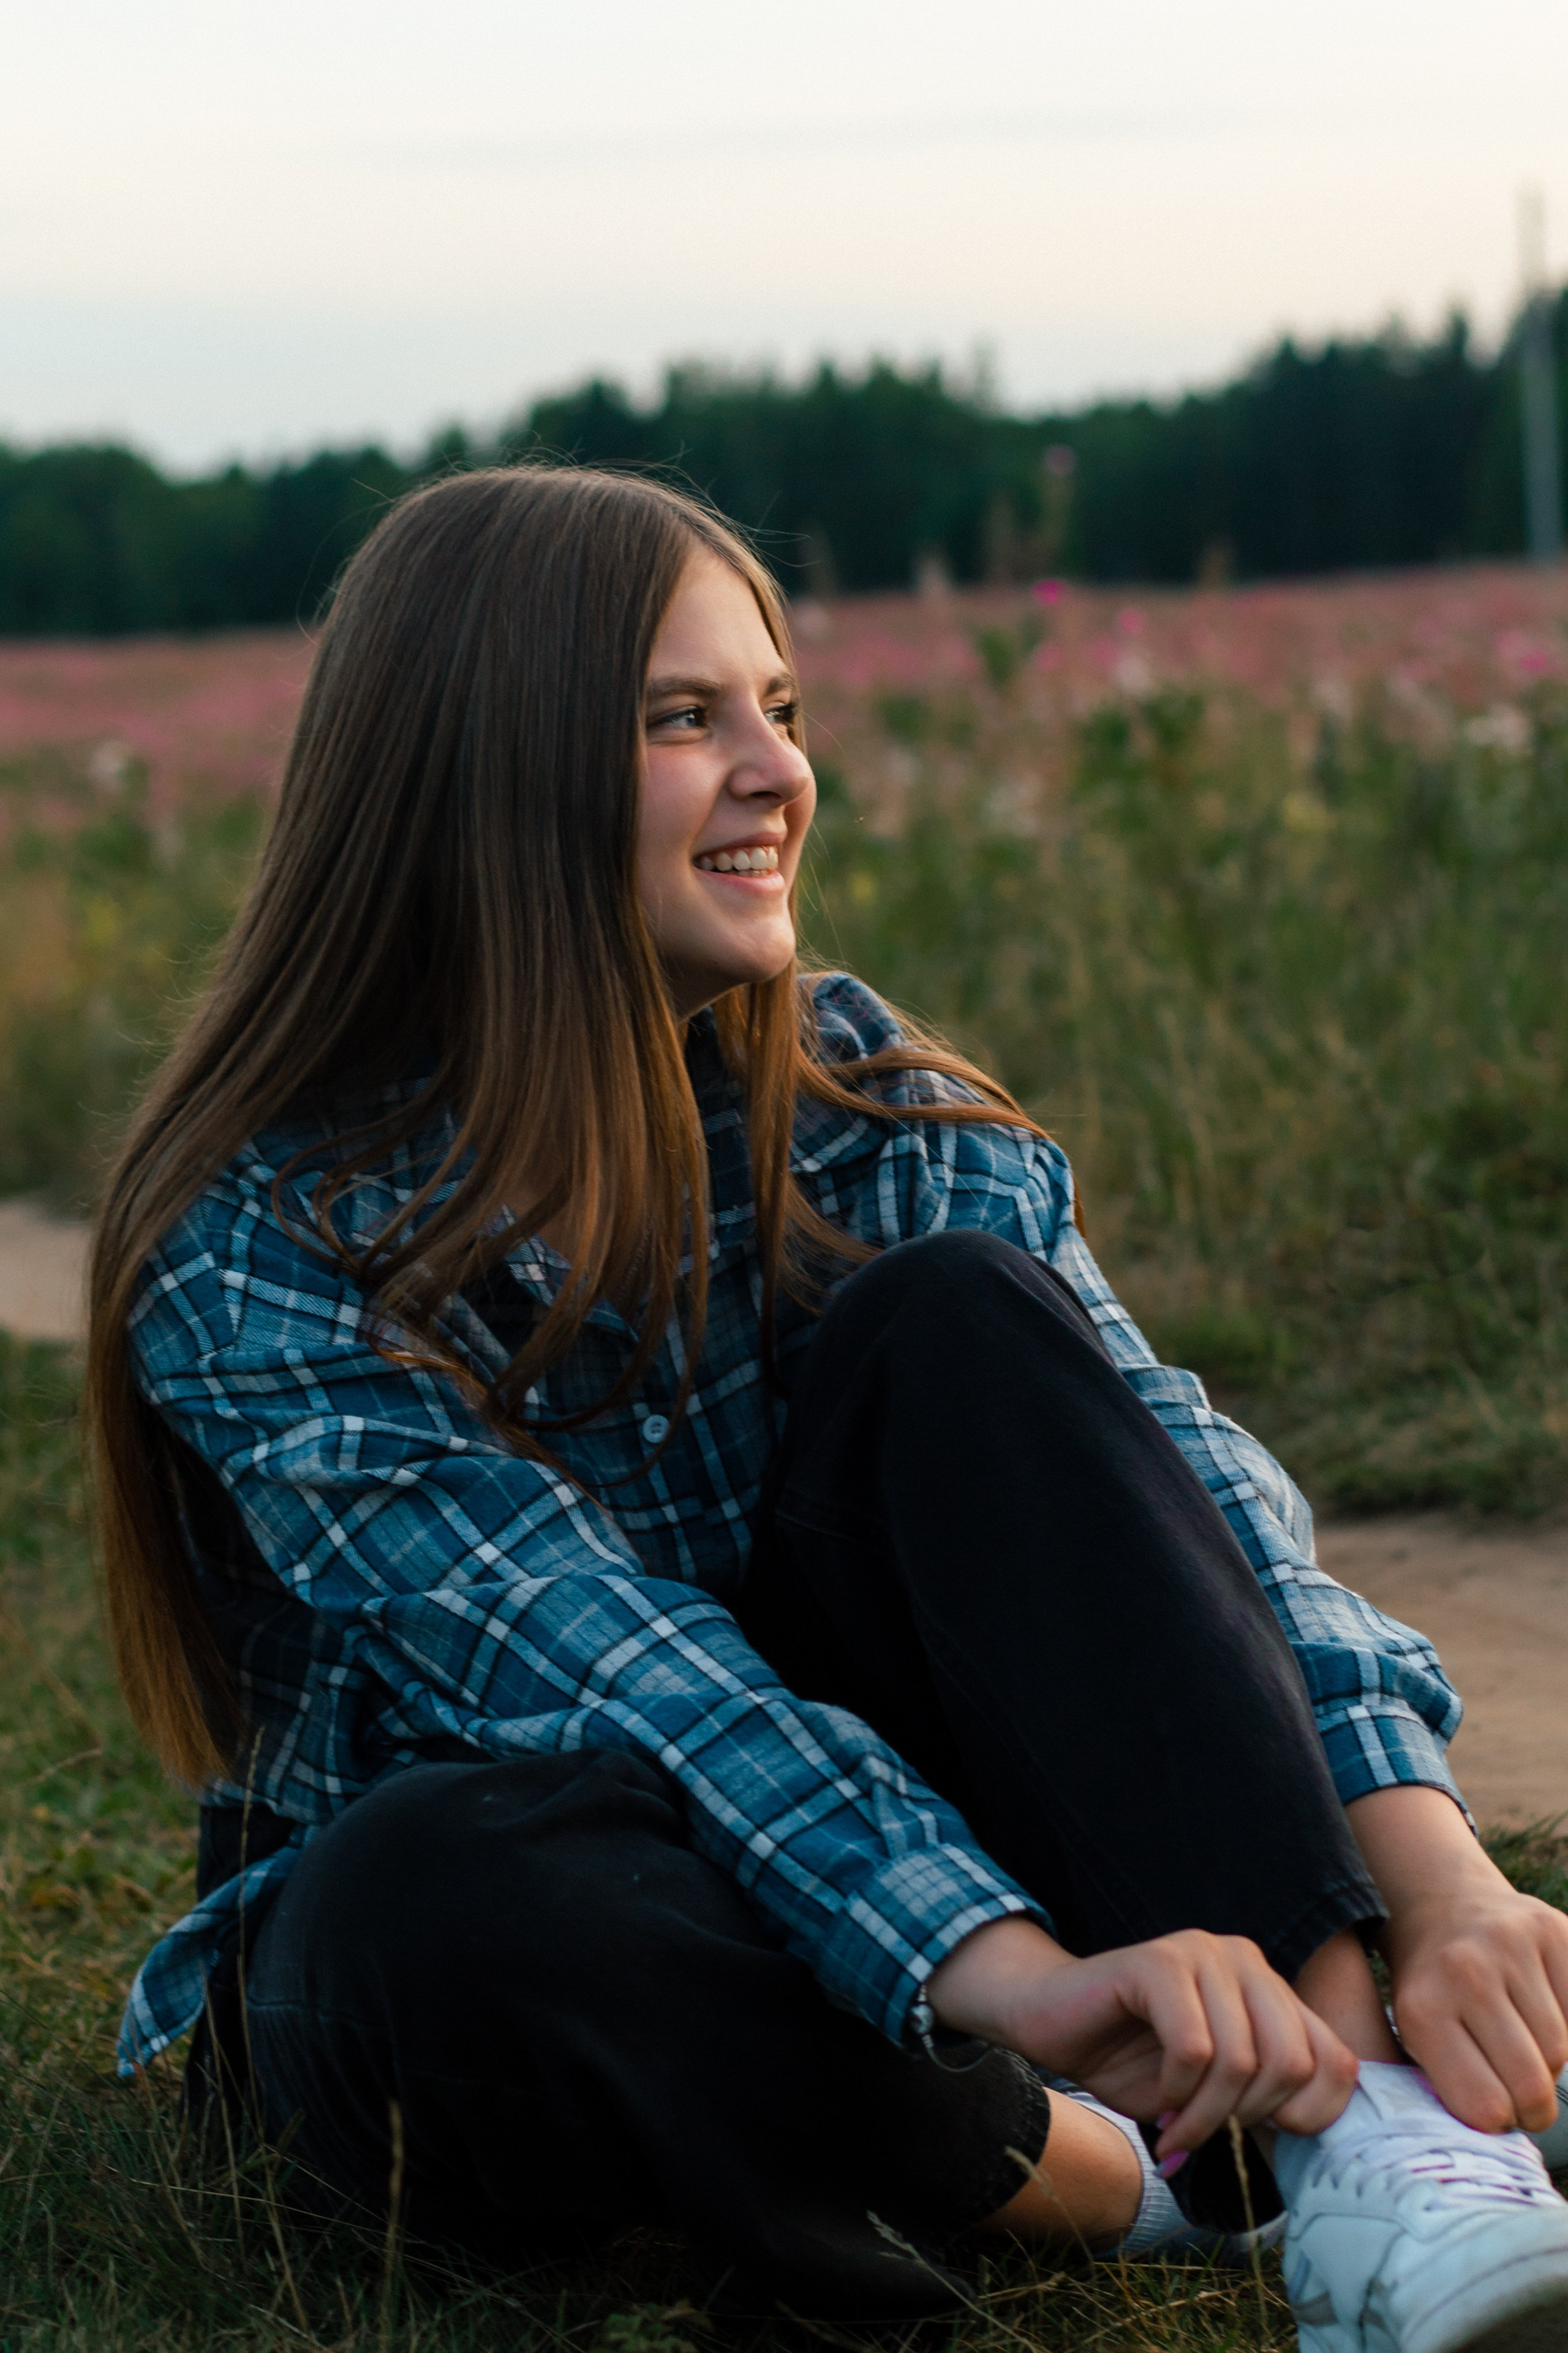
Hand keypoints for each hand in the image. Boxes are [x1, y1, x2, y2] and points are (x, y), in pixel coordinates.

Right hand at [926, 1916, 1357, 2161]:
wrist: (1049, 2021)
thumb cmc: (1134, 2062)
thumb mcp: (1215, 2090)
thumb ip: (1265, 2095)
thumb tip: (1313, 2130)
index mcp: (1268, 1987)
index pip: (1335, 2060)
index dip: (1309, 2116)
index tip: (1258, 2136)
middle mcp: (1244, 1959)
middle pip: (1292, 2062)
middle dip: (1249, 2119)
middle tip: (1207, 2136)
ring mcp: (1201, 1953)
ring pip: (1242, 2060)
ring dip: (1207, 2117)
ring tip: (1178, 2131)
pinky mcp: (1158, 1962)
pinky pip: (1194, 2049)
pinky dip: (1178, 2094)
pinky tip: (1159, 2102)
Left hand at [1386, 1887, 1567, 2133]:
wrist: (1442, 1906)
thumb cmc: (1432, 1987)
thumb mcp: (1414, 2038)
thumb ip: (1450, 2087)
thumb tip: (1498, 2136)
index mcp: (1423, 2010)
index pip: (1486, 2109)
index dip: (1499, 2122)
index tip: (1496, 2112)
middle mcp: (1466, 1972)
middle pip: (1533, 2084)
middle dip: (1534, 2106)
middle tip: (1524, 2098)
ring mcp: (1511, 1946)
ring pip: (1563, 2051)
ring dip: (1550, 2064)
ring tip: (1526, 2050)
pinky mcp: (1552, 1930)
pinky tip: (1545, 2015)